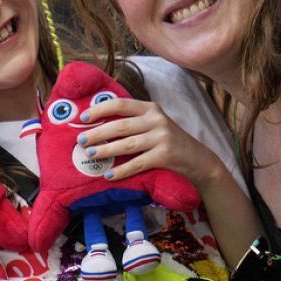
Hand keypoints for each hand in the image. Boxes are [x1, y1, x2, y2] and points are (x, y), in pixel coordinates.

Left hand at [76, 98, 221, 185]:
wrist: (199, 161)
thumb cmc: (169, 142)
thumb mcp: (154, 125)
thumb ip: (133, 122)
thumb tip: (97, 126)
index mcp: (150, 109)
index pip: (120, 104)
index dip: (99, 110)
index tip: (82, 118)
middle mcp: (156, 120)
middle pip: (120, 125)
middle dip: (97, 133)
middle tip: (81, 141)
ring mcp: (162, 138)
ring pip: (126, 144)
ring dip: (105, 151)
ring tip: (89, 155)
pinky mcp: (165, 156)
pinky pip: (137, 164)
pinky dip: (121, 170)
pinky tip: (108, 175)